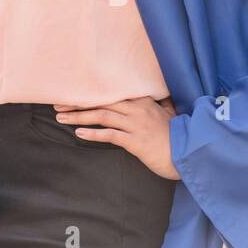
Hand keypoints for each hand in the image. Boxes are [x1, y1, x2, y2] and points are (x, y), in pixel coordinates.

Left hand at [52, 95, 181, 179]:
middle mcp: (138, 110)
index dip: (91, 94)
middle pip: (102, 102)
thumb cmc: (179, 136)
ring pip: (102, 116)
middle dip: (78, 103)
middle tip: (58, 104)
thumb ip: (164, 104)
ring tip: (61, 118)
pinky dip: (93, 133)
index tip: (73, 94)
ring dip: (79, 116)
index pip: (112, 93)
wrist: (190, 154)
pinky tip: (78, 133)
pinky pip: (110, 135)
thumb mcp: (172, 115)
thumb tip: (162, 97)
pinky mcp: (136, 141)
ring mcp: (136, 125)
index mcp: (144, 101)